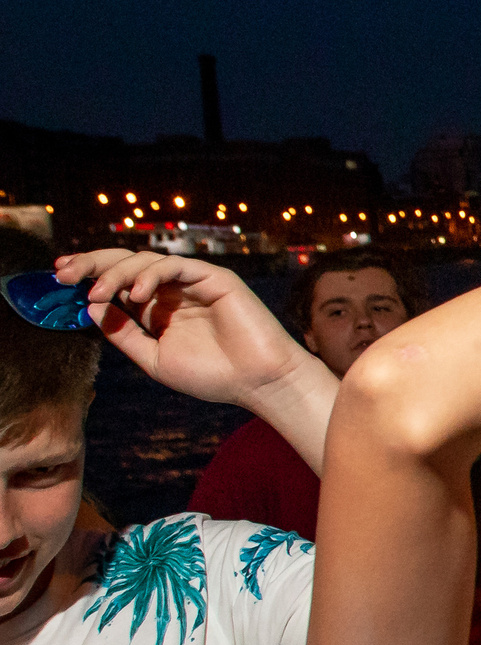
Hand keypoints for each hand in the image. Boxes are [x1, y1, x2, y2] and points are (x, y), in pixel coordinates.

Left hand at [56, 250, 312, 406]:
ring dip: (115, 273)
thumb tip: (90, 309)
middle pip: (123, 264)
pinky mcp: (213, 277)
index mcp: (158, 309)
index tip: (58, 281)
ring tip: (99, 293)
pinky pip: (173, 265)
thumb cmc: (214, 377)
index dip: (87, 276)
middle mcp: (172, 291)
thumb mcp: (155, 360)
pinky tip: (136, 296)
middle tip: (64, 275)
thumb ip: (124, 335)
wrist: (259, 383)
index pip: (116, 282)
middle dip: (90, 264)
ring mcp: (192, 282)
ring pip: (143, 261)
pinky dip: (150, 275)